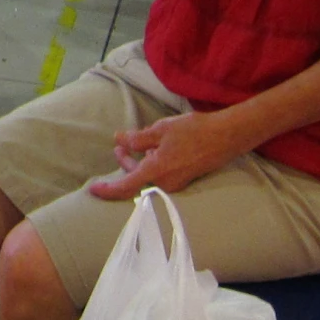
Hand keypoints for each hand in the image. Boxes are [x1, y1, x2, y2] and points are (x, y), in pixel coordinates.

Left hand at [87, 106, 244, 200]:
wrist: (226, 136)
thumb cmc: (194, 131)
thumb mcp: (161, 130)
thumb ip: (137, 139)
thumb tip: (119, 141)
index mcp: (157, 171)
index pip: (125, 186)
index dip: (107, 189)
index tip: (92, 189)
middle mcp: (165, 182)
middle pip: (136, 180)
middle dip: (125, 164)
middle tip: (119, 147)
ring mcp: (176, 183)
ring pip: (148, 178)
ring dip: (138, 164)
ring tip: (133, 144)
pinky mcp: (184, 179)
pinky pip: (160, 176)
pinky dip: (151, 165)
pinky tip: (153, 149)